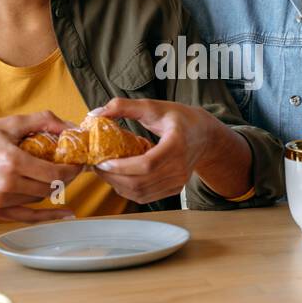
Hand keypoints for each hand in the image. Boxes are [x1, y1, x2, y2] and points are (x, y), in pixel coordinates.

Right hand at [0, 111, 82, 222]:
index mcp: (12, 162)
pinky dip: (46, 215)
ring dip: (52, 188)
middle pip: (51, 187)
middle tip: (71, 166)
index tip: (79, 161)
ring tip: (55, 175)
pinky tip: (63, 213)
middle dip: (66, 177)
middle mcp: (7, 184)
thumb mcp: (9, 123)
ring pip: (40, 199)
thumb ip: (43, 121)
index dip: (73, 169)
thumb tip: (71, 126)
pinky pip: (27, 216)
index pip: (56, 173)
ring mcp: (0, 200)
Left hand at [88, 98, 245, 203]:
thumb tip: (97, 112)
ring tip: (105, 172)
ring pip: (141, 193)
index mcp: (176, 144)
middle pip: (141, 182)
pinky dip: (128, 190)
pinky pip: (146, 196)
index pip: (147, 164)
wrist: (204, 135)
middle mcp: (180, 167)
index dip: (122, 167)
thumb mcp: (153, 106)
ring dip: (118, 185)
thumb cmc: (179, 118)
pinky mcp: (175, 188)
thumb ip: (124, 106)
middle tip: (97, 166)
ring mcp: (178, 181)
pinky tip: (120, 178)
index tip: (103, 162)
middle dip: (113, 177)